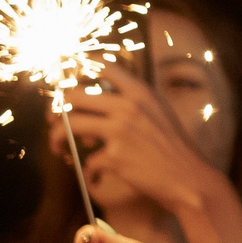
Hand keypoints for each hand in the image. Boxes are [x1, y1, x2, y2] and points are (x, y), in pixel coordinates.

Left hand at [58, 60, 222, 216]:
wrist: (188, 178)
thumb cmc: (172, 147)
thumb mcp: (158, 111)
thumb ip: (131, 100)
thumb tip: (92, 98)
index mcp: (140, 91)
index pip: (102, 64)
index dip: (77, 66)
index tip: (65, 77)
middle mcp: (129, 106)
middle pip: (74, 94)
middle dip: (56, 108)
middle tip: (53, 119)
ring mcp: (121, 131)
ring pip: (68, 125)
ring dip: (56, 138)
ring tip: (58, 148)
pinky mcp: (115, 157)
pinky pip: (86, 160)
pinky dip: (87, 168)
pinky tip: (94, 172)